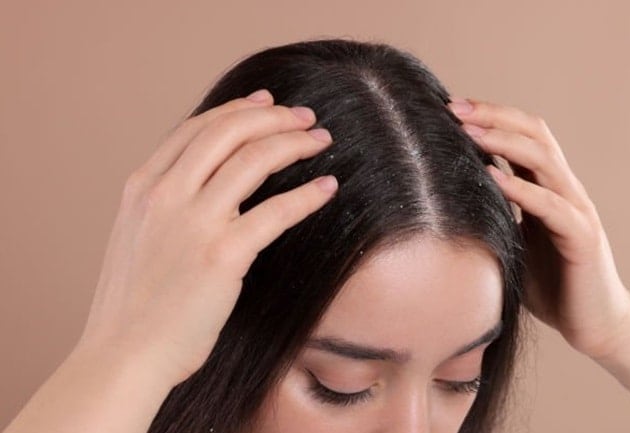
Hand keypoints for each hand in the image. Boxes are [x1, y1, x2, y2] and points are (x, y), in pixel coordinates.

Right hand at [76, 89, 338, 384]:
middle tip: (305, 117)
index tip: (267, 102)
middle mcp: (165, 195)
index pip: (196, 129)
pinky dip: (308, 195)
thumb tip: (206, 186)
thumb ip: (166, 206)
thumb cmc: (134, 307)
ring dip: (295, 143)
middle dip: (273, 117)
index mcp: (142, 187)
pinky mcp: (223, 254)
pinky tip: (328, 188)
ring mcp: (193, 222)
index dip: (237, 109)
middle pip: (229, 132)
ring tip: (322, 141)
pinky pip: (277, 210)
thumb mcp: (137, 239)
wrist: (123, 355)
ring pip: (254, 159)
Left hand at [448, 96, 629, 358]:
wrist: (595, 325)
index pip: (522, 137)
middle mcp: (566, 191)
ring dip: (503, 141)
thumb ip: (495, 216)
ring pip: (544, 160)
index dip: (490, 117)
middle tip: (453, 107)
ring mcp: (577, 210)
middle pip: (534, 135)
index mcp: (548, 188)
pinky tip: (492, 178)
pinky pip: (551, 205)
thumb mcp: (514, 242)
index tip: (450, 108)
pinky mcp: (582, 237)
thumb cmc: (552, 287)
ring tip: (468, 131)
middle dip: (493, 116)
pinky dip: (521, 188)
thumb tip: (446, 199)